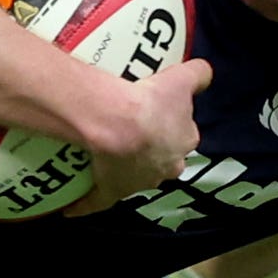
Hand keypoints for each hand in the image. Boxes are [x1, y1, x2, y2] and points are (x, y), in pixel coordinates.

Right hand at [63, 57, 210, 216]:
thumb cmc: (151, 103)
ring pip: (131, 178)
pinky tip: (71, 206)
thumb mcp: (182, 81)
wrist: (120, 125)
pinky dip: (84, 205)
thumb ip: (199, 74)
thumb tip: (205, 71)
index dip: (170, 127)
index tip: (156, 115)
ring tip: (104, 155)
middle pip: (159, 161)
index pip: (182, 138)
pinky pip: (97, 202)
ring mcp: (136, 184)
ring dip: (122, 171)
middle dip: (150, 152)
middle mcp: (164, 170)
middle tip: (130, 132)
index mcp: (181, 147)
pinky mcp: (110, 193)